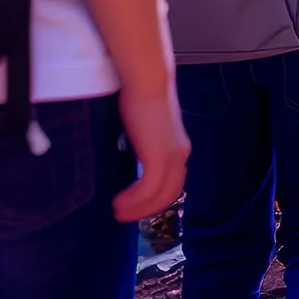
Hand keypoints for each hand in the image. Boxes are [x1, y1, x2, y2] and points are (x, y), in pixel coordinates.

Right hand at [112, 87, 190, 222]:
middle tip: (124, 216)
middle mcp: (180, 155)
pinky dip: (134, 200)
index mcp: (178, 148)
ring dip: (138, 208)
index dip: (155, 199)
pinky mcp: (159, 157)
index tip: (135, 206)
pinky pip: (148, 189)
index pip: (172, 183)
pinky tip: (118, 203)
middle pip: (168, 195)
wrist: (147, 81)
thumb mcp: (144, 128)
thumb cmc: (140, 98)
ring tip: (118, 213)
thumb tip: (130, 157)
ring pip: (159, 196)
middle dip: (146, 210)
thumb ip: (143, 144)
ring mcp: (172, 157)